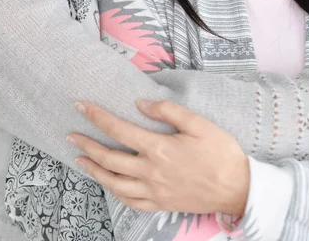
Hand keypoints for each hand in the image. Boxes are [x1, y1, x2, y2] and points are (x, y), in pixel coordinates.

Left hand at [67, 99, 249, 214]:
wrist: (238, 188)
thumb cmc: (220, 152)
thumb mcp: (198, 124)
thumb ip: (168, 111)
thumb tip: (141, 104)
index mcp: (159, 148)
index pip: (119, 130)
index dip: (97, 117)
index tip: (81, 107)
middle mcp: (151, 171)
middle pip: (109, 158)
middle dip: (87, 144)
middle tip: (71, 134)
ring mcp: (154, 191)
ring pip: (114, 183)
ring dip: (94, 171)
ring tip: (80, 159)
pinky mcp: (161, 204)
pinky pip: (130, 202)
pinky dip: (114, 192)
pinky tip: (108, 184)